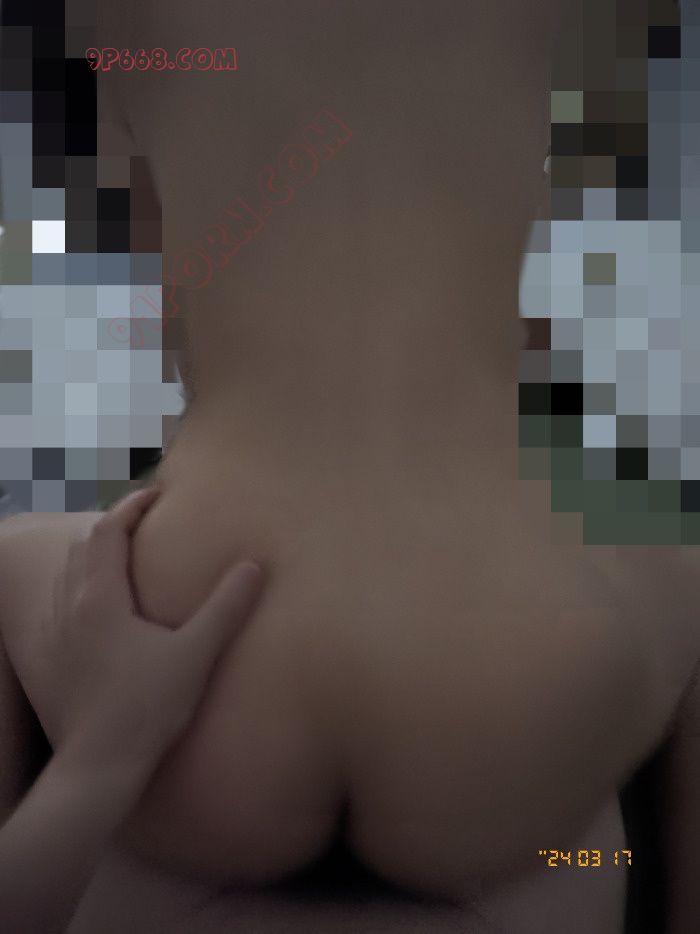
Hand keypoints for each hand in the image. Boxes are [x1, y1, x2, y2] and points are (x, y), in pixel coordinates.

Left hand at [42, 487, 264, 772]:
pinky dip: (80, 581)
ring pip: (67, 572)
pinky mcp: (54, 657)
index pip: (108, 531)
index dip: (132, 506)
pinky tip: (99, 603)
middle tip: (145, 518)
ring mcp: (56, 633)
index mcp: (100, 598)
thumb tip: (254, 566)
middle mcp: (70, 607)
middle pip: (83, 545)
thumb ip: (225, 608)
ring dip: (94, 551)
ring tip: (125, 553)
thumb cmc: (147, 709)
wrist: (98, 765)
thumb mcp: (195, 655)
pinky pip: (59, 600)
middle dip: (113, 523)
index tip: (157, 494)